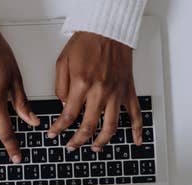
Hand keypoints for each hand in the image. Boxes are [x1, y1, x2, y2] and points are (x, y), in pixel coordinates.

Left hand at [48, 32, 142, 151]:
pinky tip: (135, 141)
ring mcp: (116, 93)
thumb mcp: (63, 62)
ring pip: (111, 126)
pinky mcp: (128, 91)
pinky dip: (137, 130)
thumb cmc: (86, 42)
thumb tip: (63, 106)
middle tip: (71, 146)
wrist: (108, 30)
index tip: (54, 134)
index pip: (68, 115)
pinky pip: (135, 114)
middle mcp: (100, 91)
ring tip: (95, 148)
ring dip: (102, 141)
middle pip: (89, 126)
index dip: (59, 128)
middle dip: (77, 140)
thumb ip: (61, 87)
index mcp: (82, 84)